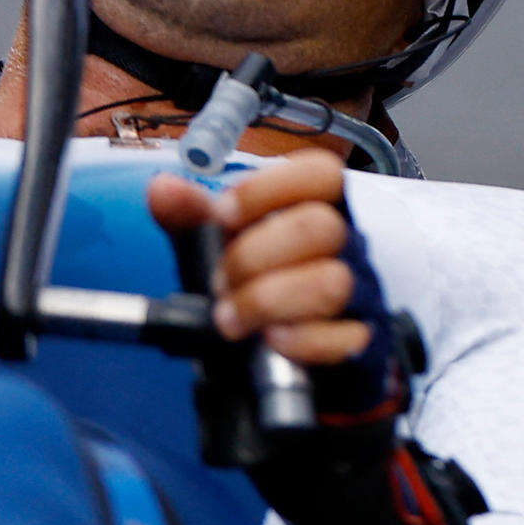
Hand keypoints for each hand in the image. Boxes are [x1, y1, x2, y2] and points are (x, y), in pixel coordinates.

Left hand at [144, 148, 370, 367]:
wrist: (283, 351)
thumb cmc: (258, 282)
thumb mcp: (220, 244)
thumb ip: (192, 216)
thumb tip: (162, 189)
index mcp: (318, 206)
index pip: (320, 173)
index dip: (267, 190)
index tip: (223, 215)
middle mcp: (347, 243)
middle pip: (320, 227)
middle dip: (253, 256)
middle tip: (219, 281)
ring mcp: (359, 292)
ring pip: (331, 283)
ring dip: (267, 301)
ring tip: (230, 318)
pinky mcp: (360, 341)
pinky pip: (344, 339)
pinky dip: (300, 340)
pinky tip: (270, 340)